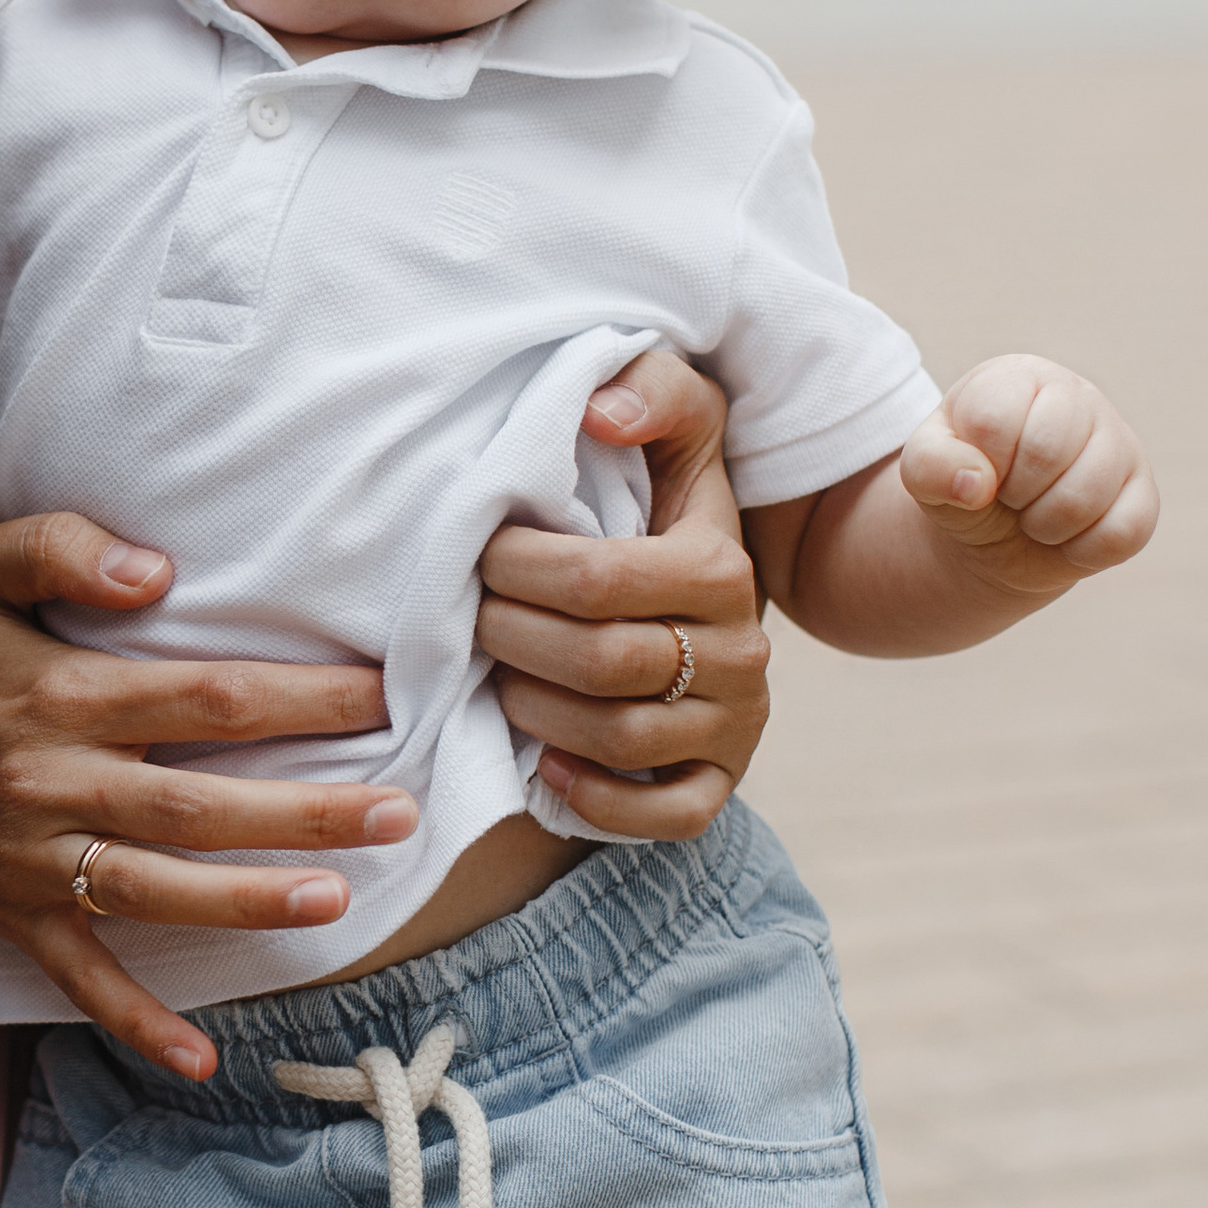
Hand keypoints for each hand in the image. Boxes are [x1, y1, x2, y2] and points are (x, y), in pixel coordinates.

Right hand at [0, 512, 415, 1078]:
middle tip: (397, 811)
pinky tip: (203, 1059)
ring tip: (335, 902)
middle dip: (304, 811)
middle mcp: (49, 783)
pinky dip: (137, 1022)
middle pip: (195, 803)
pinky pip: (80, 979)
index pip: (198, 696)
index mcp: (55, 694)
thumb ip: (59, 546)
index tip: (374, 693)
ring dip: (246, 901)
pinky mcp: (14, 916)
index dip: (293, 698)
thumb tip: (160, 571)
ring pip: (155, 891)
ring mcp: (33, 861)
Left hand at [474, 348, 769, 836]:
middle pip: (602, 662)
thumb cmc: (659, 505)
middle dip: (512, 640)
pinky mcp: (721, 780)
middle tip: (465, 619)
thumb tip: (599, 412)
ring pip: (621, 739)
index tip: (478, 553)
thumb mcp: (674, 431)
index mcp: (720, 564)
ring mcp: (737, 722)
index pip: (599, 578)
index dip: (518, 569)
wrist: (706, 594)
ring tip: (495, 679)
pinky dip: (599, 800)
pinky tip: (548, 768)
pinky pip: (667, 815)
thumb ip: (650, 392)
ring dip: (536, 714)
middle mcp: (742, 650)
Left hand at [900, 355, 1157, 607]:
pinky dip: (1080, 551)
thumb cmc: (963, 482)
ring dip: (1043, 526)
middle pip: (1049, 452)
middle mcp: (1079, 397)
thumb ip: (931, 466)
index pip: (995, 419)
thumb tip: (976, 485)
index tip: (979, 468)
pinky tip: (1067, 535)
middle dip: (1013, 493)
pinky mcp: (1143, 495)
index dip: (979, 463)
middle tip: (1008, 495)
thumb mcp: (925, 470)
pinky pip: (1119, 535)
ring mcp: (1120, 444)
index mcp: (1020, 377)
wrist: (995, 533)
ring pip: (1086, 498)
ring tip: (1033, 514)